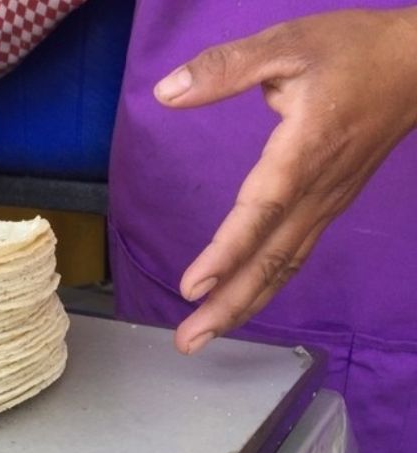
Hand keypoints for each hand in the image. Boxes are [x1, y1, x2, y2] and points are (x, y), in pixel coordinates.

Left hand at [153, 8, 416, 353]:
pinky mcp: (331, 204)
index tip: (192, 287)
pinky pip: (296, 255)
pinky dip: (267, 285)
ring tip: (203, 336)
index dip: (227, 251)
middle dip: (228, 305)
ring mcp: (328, 202)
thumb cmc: (352, 51)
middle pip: (272, 259)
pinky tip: (243, 302)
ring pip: (285, 266)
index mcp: (304, 150)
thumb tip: (166, 92)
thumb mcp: (285, 44)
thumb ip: (224, 68)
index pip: (260, 211)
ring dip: (244, 304)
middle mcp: (318, 189)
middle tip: (187, 341)